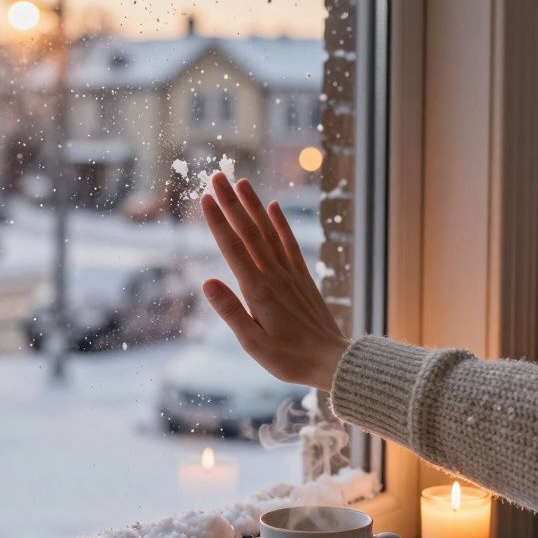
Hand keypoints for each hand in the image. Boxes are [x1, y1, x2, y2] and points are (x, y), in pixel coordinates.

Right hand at [199, 172, 349, 391]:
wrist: (332, 361)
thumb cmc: (289, 358)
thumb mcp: (253, 344)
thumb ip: (230, 312)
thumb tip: (207, 282)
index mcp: (257, 291)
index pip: (232, 249)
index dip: (218, 222)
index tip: (205, 197)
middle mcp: (274, 275)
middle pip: (249, 232)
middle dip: (231, 202)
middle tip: (217, 175)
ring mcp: (290, 274)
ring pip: (269, 232)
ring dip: (254, 205)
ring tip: (241, 181)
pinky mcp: (303, 277)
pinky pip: (290, 244)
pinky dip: (281, 223)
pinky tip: (274, 206)